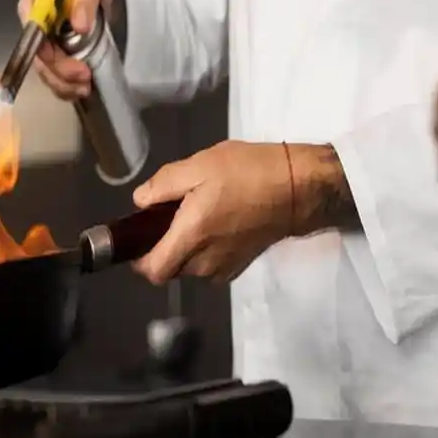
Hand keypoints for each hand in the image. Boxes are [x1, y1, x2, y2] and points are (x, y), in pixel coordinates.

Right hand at [16, 0, 117, 100]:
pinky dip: (64, 84)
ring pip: (43, 64)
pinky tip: (80, 89)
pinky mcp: (55, 49)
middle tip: (82, 76)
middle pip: (35, 47)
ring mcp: (44, 34)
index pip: (29, 17)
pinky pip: (53, 71)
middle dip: (56, 67)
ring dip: (61, 81)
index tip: (58, 56)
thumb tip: (79, 25)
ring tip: (84, 88)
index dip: (39, 39)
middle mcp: (35, 15)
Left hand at [131, 141, 292, 283]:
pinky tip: (217, 221)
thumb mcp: (198, 166)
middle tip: (172, 213)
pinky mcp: (241, 265)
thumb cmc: (247, 173)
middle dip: (163, 246)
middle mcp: (206, 263)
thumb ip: (162, 186)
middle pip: (170, 268)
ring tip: (198, 212)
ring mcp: (226, 268)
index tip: (140, 236)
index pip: (153, 271)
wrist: (298, 188)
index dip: (139, 258)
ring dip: (185, 247)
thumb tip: (140, 203)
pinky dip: (205, 249)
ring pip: (190, 267)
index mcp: (191, 239)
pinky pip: (210, 264)